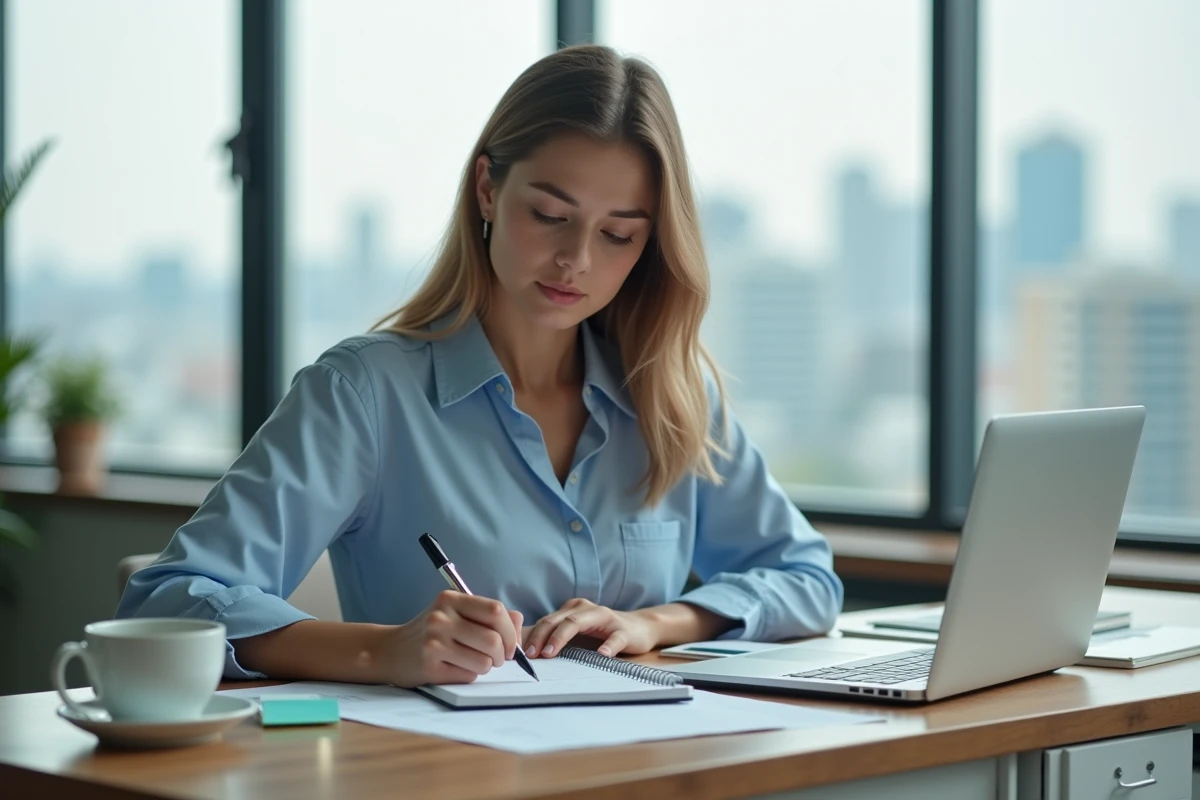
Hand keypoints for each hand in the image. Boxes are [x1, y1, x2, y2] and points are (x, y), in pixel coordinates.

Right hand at [377, 590, 522, 686]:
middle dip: (502, 654)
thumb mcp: (456, 614)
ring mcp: (434, 642)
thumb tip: (519, 621)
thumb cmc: (430, 633)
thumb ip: (488, 615)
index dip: (511, 631)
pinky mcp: (429, 666)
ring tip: (473, 662)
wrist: (389, 651)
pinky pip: (468, 675)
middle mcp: (441, 617)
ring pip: (484, 661)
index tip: (511, 644)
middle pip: (493, 639)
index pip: (495, 610)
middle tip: (496, 659)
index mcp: (451, 599)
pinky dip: (469, 675)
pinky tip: (454, 668)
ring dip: (486, 667)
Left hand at [524, 598, 658, 658]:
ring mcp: (605, 618)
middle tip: (530, 656)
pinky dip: (607, 646)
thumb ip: (556, 637)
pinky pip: (613, 638)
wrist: (640, 628)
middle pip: (558, 620)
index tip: (517, 652)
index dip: (531, 635)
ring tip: (550, 653)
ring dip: (561, 638)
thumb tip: (525, 651)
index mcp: (572, 609)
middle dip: (541, 637)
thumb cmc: (603, 633)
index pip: (547, 620)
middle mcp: (586, 609)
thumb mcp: (577, 632)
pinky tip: (602, 654)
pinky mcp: (623, 631)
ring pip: (578, 623)